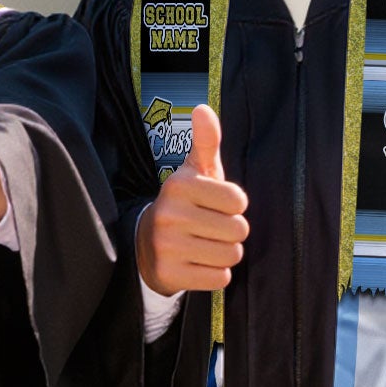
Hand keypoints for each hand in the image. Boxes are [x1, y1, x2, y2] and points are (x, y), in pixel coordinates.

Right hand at [136, 104, 248, 293]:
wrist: (146, 245)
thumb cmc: (184, 204)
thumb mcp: (194, 172)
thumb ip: (205, 141)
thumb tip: (203, 108)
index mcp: (179, 185)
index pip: (239, 201)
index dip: (234, 206)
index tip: (215, 205)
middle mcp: (169, 214)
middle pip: (239, 230)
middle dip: (231, 232)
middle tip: (210, 228)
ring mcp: (167, 246)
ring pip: (231, 255)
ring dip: (225, 253)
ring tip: (204, 245)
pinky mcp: (169, 274)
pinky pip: (219, 278)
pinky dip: (214, 274)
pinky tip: (197, 263)